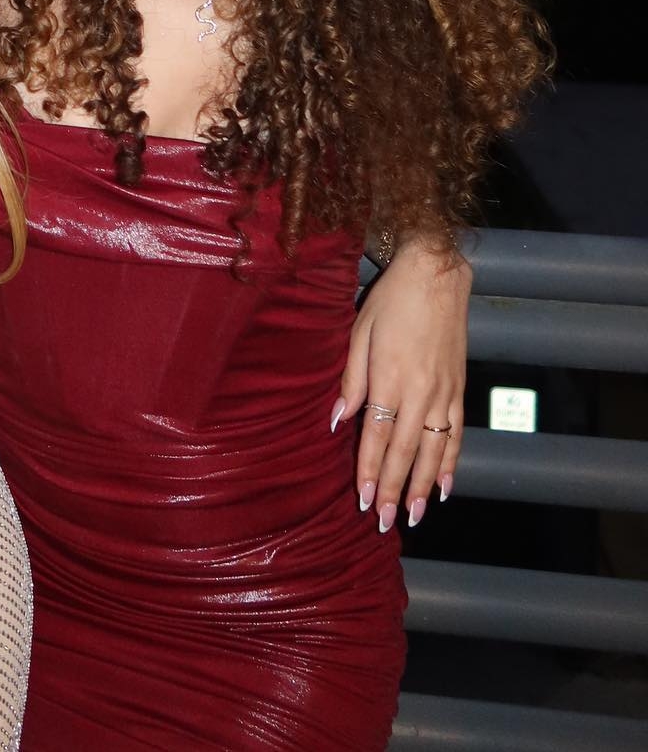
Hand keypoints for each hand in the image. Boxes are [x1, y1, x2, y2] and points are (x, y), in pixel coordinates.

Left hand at [333, 237, 470, 534]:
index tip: (363, 500)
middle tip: (385, 523)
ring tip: (415, 516)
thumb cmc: (392, 301)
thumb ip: (351, 380)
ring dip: (423, 486)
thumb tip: (338, 420)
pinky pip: (457, 435)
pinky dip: (452, 463)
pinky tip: (446, 486)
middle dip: (394, 490)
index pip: (377, 437)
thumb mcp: (360, 332)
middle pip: (405, 452)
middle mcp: (421, 393)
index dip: (370, 471)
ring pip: (434, 451)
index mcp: (391, 379)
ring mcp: (444, 394)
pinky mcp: (460, 389)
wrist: (437, 275)